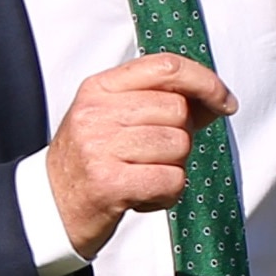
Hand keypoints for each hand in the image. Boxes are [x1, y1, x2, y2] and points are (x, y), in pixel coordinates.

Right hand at [45, 52, 235, 258]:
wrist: (50, 207)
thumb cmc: (92, 161)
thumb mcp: (114, 119)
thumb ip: (161, 103)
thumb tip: (217, 98)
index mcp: (99, 88)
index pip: (166, 67)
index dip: (205, 82)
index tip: (225, 101)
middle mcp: (96, 113)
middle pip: (178, 111)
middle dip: (179, 137)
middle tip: (150, 157)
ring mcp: (99, 147)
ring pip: (179, 146)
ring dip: (172, 168)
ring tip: (142, 176)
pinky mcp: (108, 183)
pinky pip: (172, 180)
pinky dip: (167, 194)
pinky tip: (142, 196)